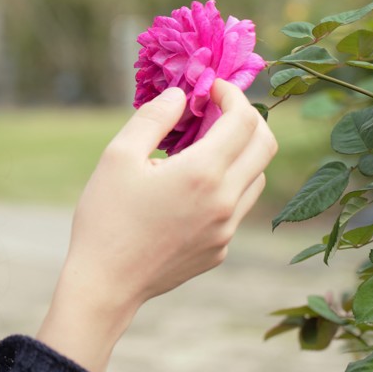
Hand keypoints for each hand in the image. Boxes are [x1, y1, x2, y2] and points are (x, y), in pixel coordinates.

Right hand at [36, 79, 276, 371]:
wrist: (106, 283)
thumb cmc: (106, 217)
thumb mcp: (118, 156)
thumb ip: (153, 119)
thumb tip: (180, 95)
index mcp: (202, 173)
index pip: (243, 120)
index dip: (233, 95)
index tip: (212, 88)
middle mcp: (226, 201)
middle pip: (265, 145)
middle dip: (247, 118)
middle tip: (218, 110)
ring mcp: (227, 229)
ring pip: (256, 177)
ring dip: (240, 152)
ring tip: (203, 147)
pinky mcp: (221, 249)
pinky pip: (237, 207)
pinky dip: (226, 185)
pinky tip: (190, 187)